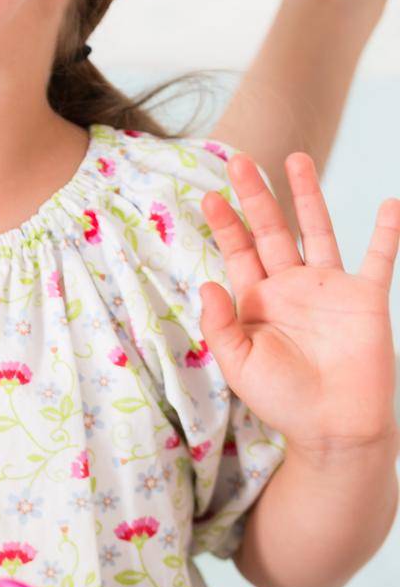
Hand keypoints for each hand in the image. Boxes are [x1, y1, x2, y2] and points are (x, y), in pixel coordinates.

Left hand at [200, 152, 399, 454]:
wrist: (332, 428)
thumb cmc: (283, 399)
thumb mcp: (237, 363)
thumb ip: (219, 324)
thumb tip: (204, 284)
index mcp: (257, 299)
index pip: (238, 251)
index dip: (225, 224)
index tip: (209, 196)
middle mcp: (291, 285)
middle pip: (271, 229)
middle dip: (255, 195)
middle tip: (238, 160)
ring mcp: (329, 288)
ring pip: (318, 230)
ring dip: (307, 195)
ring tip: (296, 159)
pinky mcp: (365, 298)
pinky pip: (377, 258)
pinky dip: (386, 232)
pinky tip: (391, 204)